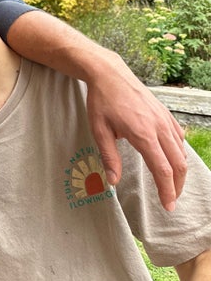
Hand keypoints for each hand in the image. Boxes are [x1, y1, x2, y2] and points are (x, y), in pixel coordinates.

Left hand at [85, 51, 186, 210]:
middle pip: (178, 164)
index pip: (163, 170)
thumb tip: (113, 182)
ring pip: (181, 151)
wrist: (109, 74)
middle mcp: (159, 127)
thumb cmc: (101, 102)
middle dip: (177, 186)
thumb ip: (109, 157)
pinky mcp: (165, 113)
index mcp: (143, 134)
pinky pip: (179, 137)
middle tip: (170, 200)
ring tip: (170, 184)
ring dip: (179, 171)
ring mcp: (165, 119)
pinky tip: (171, 158)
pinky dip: (179, 152)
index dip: (167, 191)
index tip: (168, 206)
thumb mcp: (99, 130)